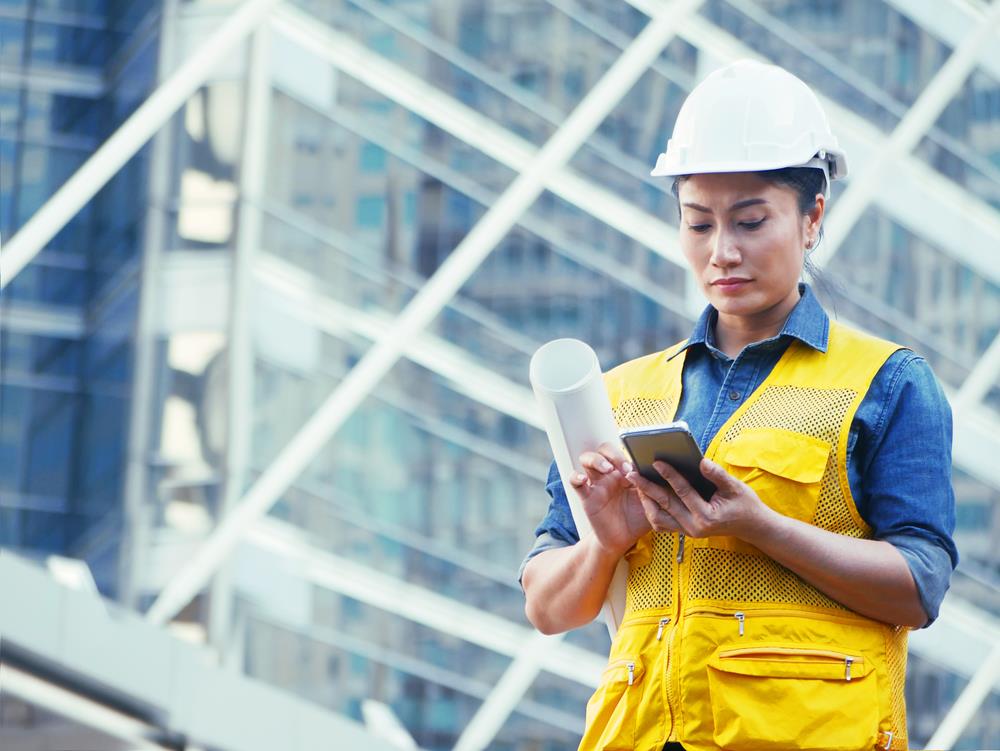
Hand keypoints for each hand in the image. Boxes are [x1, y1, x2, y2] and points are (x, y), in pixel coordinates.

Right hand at [570, 442, 650, 556]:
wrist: (623, 541)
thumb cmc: (637, 521)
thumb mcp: (651, 504)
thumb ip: (654, 490)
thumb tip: (659, 475)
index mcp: (626, 473)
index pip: (624, 453)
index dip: (629, 456)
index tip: (637, 466)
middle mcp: (610, 475)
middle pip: (604, 450)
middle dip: (613, 454)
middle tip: (624, 468)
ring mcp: (597, 484)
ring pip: (587, 459)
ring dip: (596, 460)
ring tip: (607, 469)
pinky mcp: (587, 496)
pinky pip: (575, 482)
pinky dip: (576, 477)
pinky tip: (583, 479)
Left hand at [626, 457, 773, 541]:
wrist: (752, 527)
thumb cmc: (745, 505)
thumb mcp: (736, 487)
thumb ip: (718, 475)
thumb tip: (701, 462)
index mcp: (706, 517)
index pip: (682, 492)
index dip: (669, 475)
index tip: (655, 462)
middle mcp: (694, 527)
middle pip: (664, 504)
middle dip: (646, 487)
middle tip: (631, 472)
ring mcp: (688, 531)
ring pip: (658, 518)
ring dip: (646, 501)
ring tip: (636, 483)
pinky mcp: (685, 531)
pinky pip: (662, 523)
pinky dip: (652, 510)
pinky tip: (647, 495)